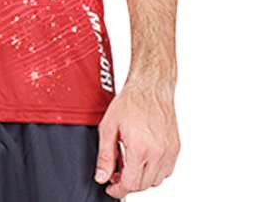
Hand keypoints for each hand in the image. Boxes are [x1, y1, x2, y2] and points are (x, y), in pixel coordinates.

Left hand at [94, 78, 179, 197]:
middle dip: (128, 184)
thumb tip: (102, 177)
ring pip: (156, 180)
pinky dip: (155, 171)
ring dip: (142, 179)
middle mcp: (158, 153)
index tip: (111, 188)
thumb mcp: (109, 127)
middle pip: (143, 185)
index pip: (130, 184)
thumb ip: (105, 156)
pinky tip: (144, 159)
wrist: (150, 87)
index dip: (118, 190)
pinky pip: (166, 171)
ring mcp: (169, 151)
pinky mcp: (176, 147)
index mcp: (140, 148)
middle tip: (116, 175)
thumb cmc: (130, 102)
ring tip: (130, 165)